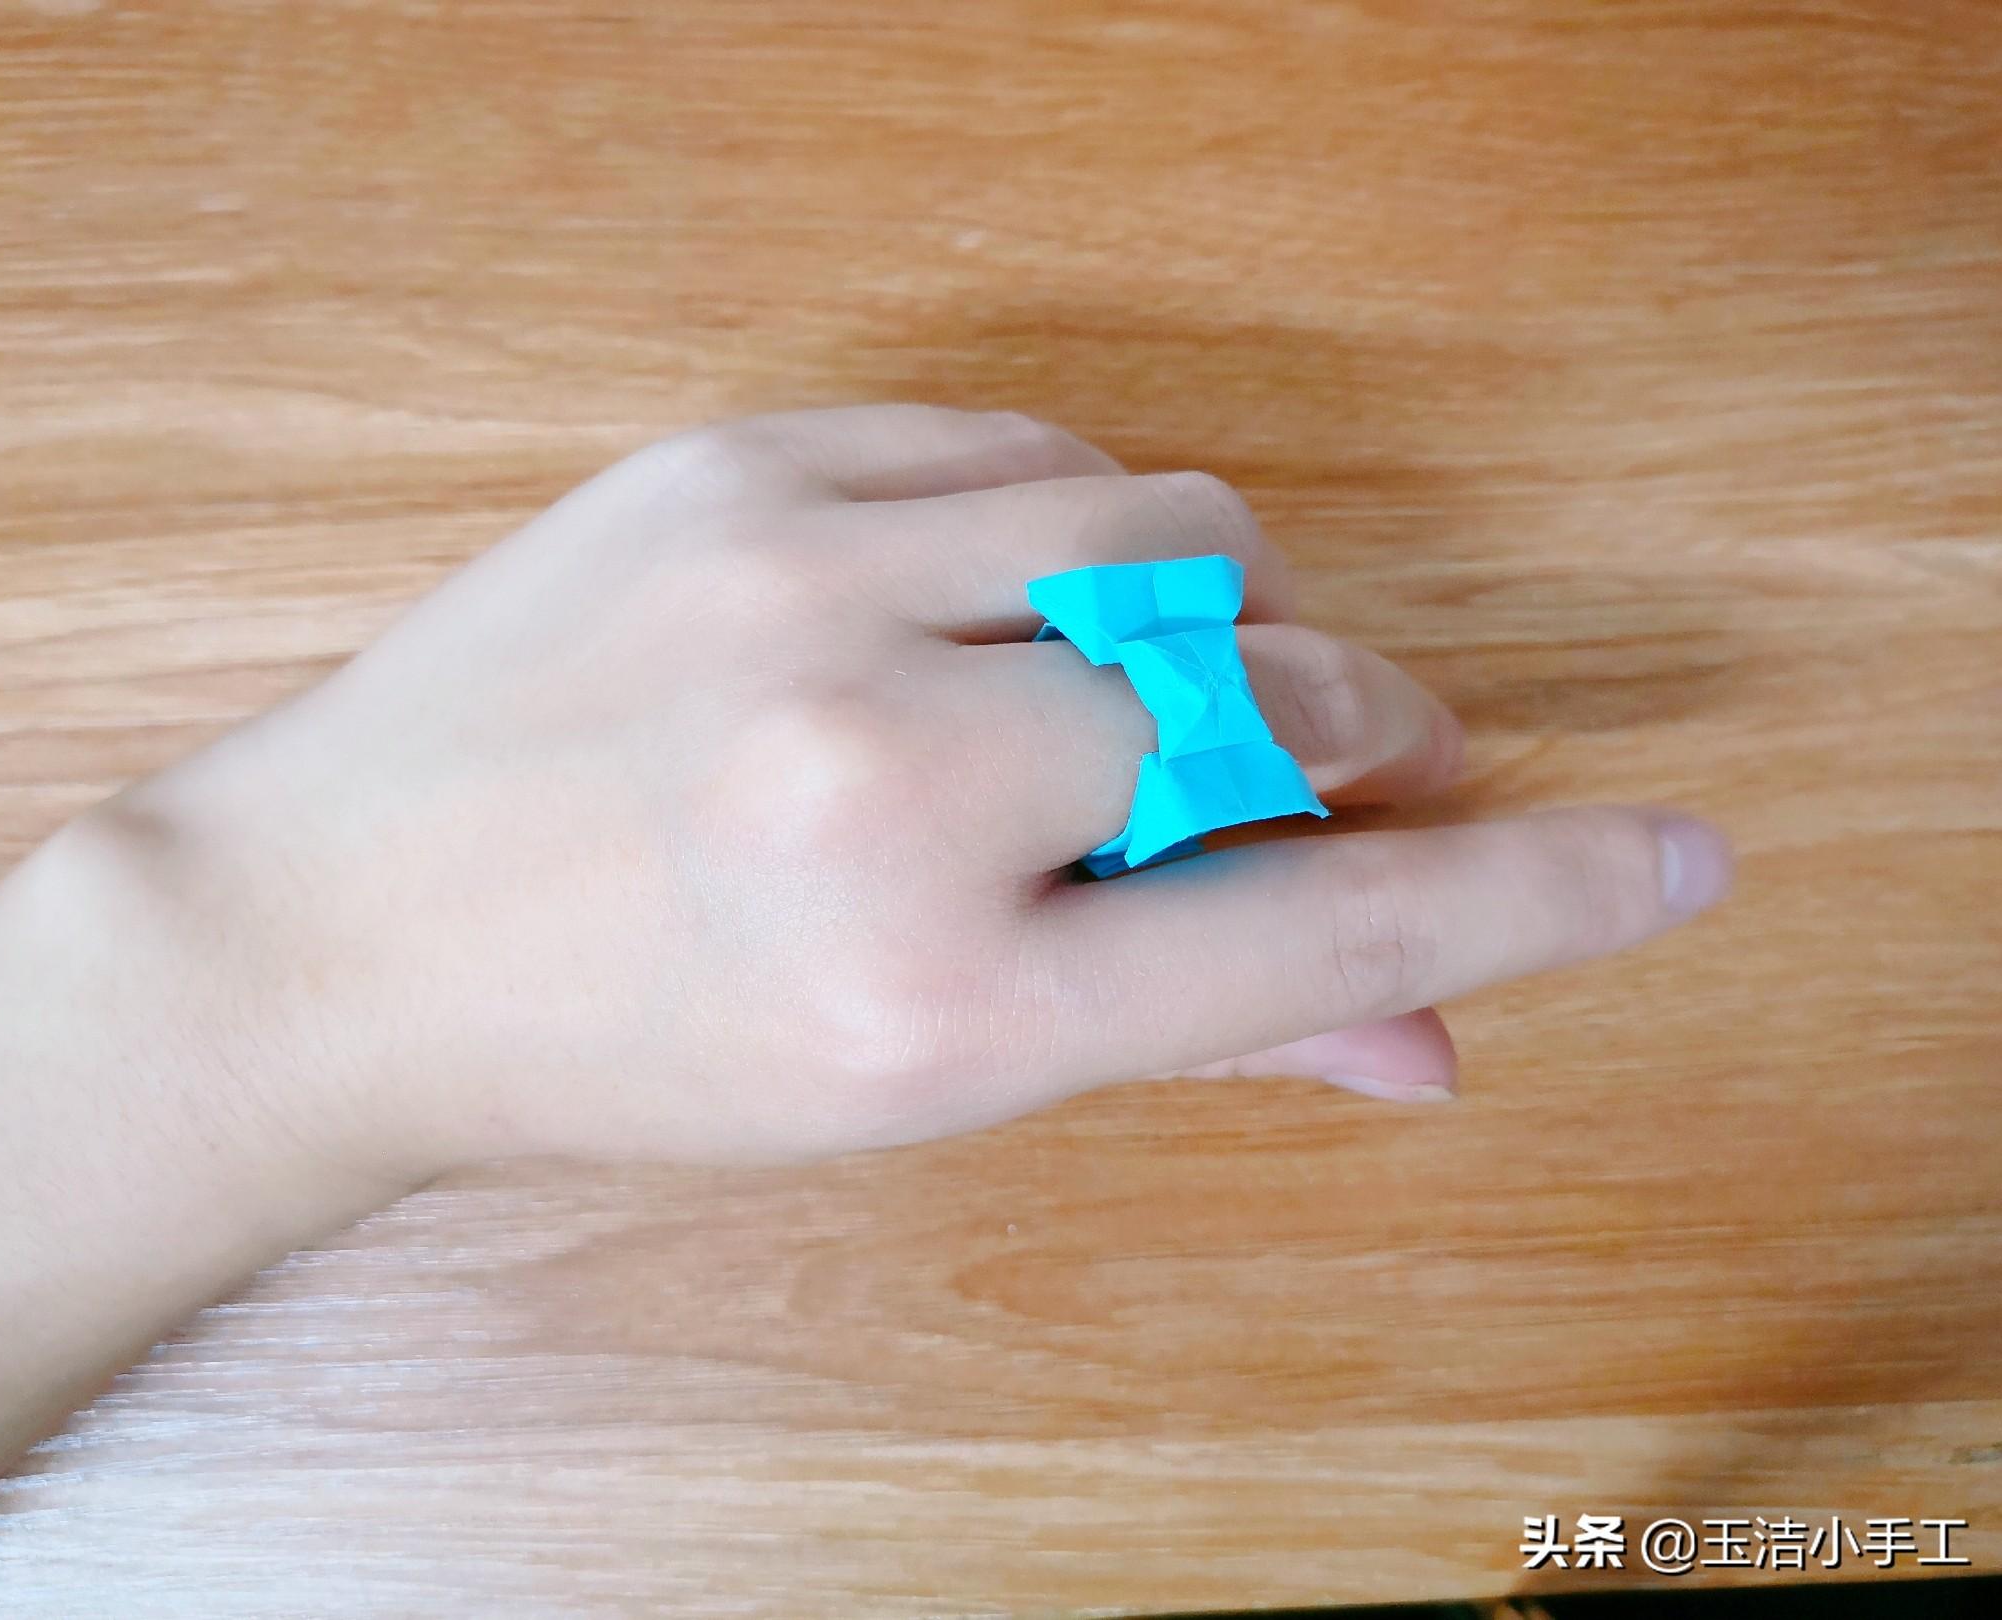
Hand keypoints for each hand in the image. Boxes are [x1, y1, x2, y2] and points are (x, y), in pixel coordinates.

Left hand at [101, 405, 1730, 1172]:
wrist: (334, 931)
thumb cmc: (625, 1045)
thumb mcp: (907, 1088)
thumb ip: (1184, 1038)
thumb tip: (1425, 1039)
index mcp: (933, 998)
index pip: (1319, 928)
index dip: (1529, 897)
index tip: (1668, 857)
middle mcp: (881, 780)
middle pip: (1274, 687)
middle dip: (1353, 732)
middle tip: (1345, 769)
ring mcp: (799, 586)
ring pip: (1170, 528)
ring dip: (1222, 613)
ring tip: (1156, 688)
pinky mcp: (733, 463)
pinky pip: (1021, 453)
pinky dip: (1076, 531)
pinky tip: (1020, 605)